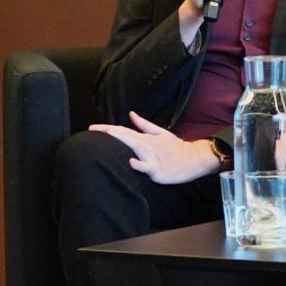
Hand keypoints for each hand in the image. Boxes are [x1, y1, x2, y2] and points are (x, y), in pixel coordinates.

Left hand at [89, 112, 221, 184]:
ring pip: (133, 150)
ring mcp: (151, 158)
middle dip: (108, 133)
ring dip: (120, 145)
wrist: (193, 159)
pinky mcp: (157, 171)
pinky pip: (146, 168)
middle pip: (124, 137)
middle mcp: (146, 146)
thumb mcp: (160, 132)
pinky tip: (131, 161)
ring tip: (105, 141)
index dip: (107, 129)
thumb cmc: (176, 147)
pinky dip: (139, 164)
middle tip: (92, 131)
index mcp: (145, 138)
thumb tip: (131, 114)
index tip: (92, 128)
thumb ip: (144, 125)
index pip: (123, 132)